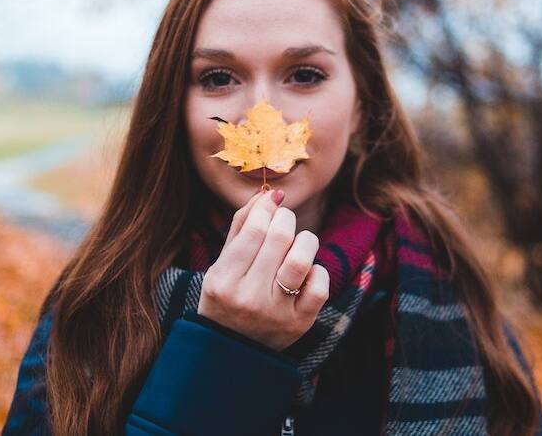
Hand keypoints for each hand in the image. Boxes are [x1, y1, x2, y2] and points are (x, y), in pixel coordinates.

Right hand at [197, 188, 329, 351]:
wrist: (232, 349)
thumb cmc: (227, 296)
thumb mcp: (223, 263)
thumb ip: (242, 225)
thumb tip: (269, 193)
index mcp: (223, 280)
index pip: (253, 229)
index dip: (267, 208)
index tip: (272, 202)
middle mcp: (248, 298)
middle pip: (279, 238)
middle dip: (286, 218)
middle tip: (284, 220)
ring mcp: (276, 313)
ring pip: (301, 259)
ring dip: (305, 240)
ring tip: (298, 242)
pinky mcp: (300, 324)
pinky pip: (319, 286)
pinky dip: (317, 271)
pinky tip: (306, 272)